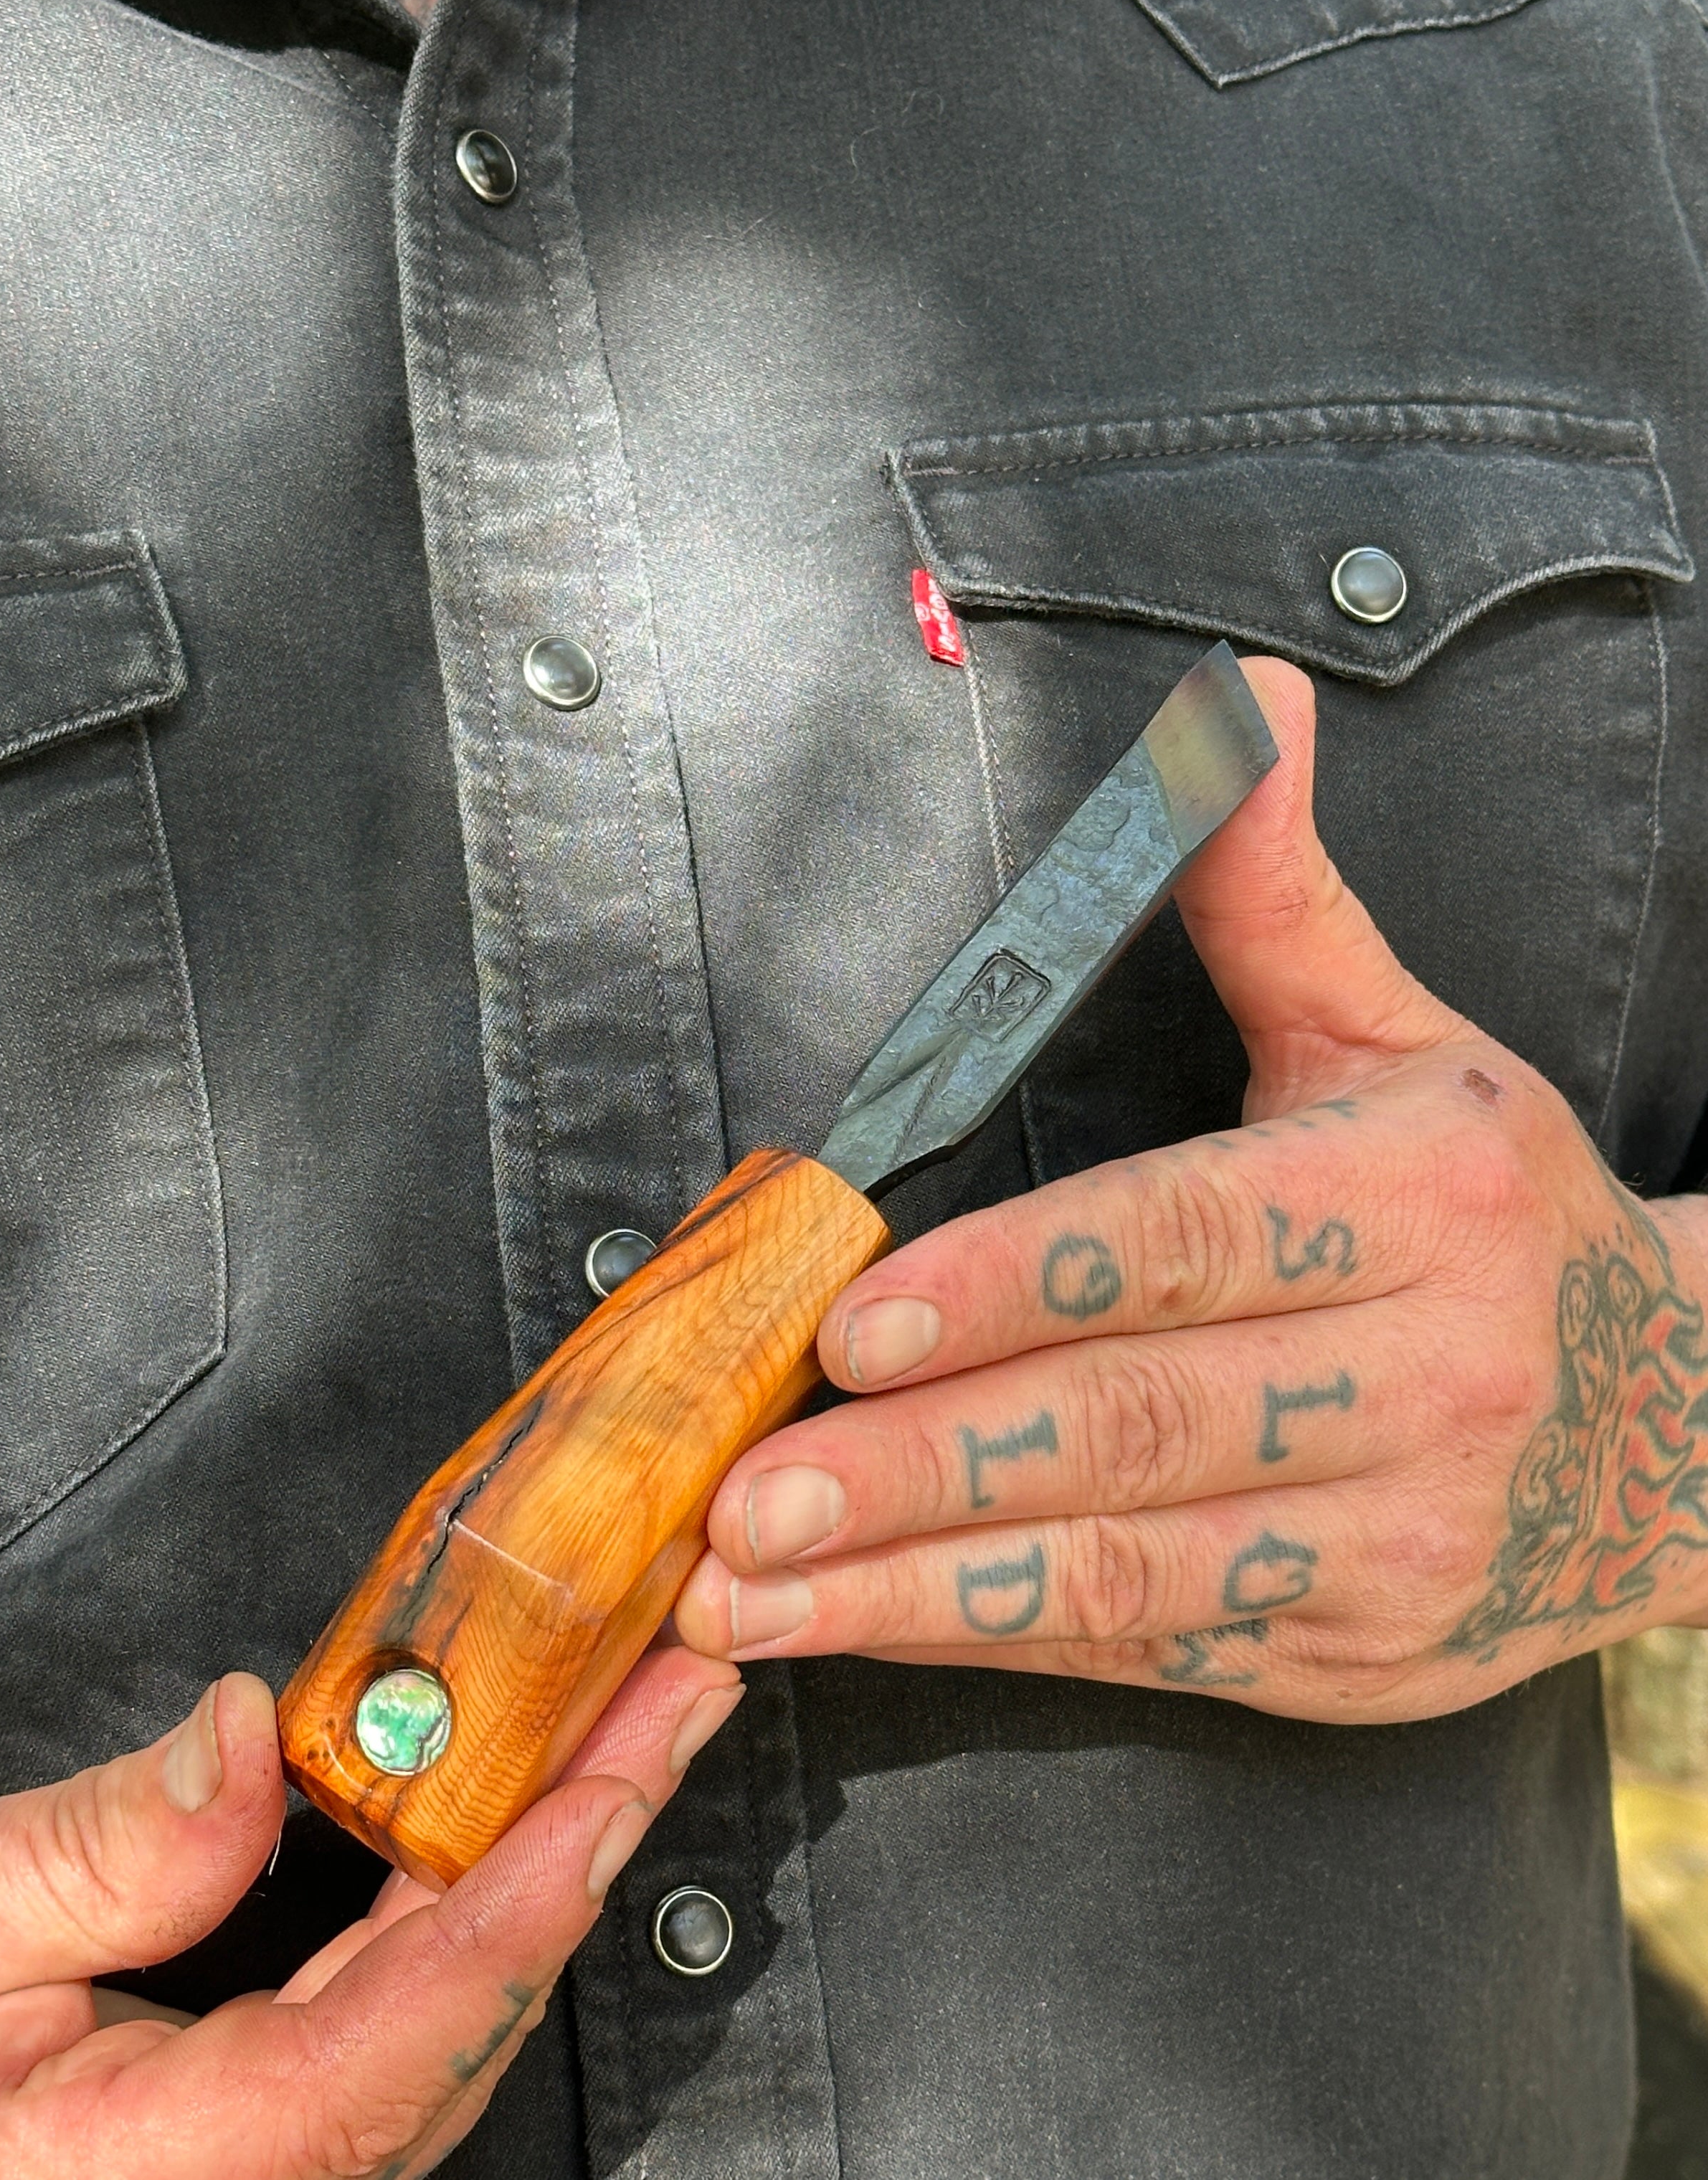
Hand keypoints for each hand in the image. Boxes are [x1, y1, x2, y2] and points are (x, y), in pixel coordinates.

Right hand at [0, 1649, 738, 2178]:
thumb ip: (80, 1857)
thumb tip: (255, 1750)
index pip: (376, 2049)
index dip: (513, 1908)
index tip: (612, 1780)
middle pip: (446, 2035)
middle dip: (576, 1848)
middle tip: (670, 1698)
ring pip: (430, 2039)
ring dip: (538, 1870)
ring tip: (623, 1728)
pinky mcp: (218, 2148)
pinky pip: (371, 2039)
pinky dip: (457, 1916)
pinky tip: (504, 1823)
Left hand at [677, 658, 1707, 1720]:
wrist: (1690, 1436)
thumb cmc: (1497, 1215)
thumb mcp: (1402, 1038)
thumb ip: (1277, 898)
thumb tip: (1238, 709)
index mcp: (1420, 1202)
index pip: (1183, 1239)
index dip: (1009, 1286)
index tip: (854, 1321)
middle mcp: (1421, 1378)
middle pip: (1135, 1421)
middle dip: (926, 1464)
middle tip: (751, 1490)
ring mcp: (1395, 1541)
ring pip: (1132, 1569)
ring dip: (924, 1585)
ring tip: (755, 1589)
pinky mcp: (1353, 1656)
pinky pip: (1155, 1650)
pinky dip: (1000, 1640)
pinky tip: (868, 1626)